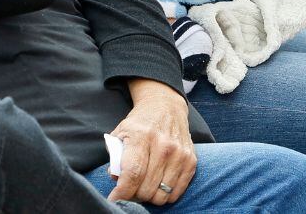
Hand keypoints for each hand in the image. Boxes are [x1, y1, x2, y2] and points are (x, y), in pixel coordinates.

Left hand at [109, 80, 195, 204]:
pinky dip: (166, 194)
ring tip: (144, 186)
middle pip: (146, 188)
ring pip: (162, 195)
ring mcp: (180, 153)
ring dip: (150, 196)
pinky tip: (158, 185)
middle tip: (130, 188)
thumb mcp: (120, 133)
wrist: (166, 107)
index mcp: (142, 136)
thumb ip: (115, 157)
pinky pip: (177, 192)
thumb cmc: (140, 123)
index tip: (115, 199)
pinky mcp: (191, 160)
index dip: (122, 192)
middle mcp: (164, 145)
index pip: (133, 174)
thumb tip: (117, 180)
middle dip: (134, 195)